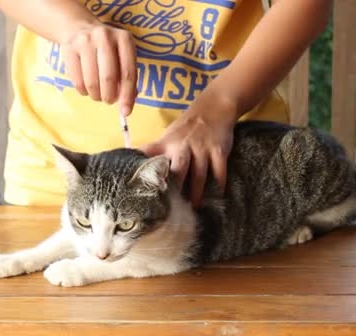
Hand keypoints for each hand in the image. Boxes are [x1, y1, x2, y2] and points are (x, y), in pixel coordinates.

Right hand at [61, 22, 137, 115]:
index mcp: (124, 39)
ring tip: (98, 95)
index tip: (126, 112)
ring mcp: (85, 42)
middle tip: (109, 101)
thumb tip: (126, 105)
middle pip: (109, 78)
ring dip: (96, 96)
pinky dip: (83, 91)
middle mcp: (105, 37)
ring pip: (91, 82)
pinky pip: (77, 80)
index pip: (128, 72)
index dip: (127, 95)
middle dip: (109, 97)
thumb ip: (127, 78)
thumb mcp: (122, 55)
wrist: (78, 27)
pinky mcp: (69, 49)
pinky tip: (86, 89)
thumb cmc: (107, 48)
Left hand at [140, 90, 237, 206]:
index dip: (142, 169)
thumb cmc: (188, 125)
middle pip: (176, 171)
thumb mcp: (170, 135)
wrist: (215, 106)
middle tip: (171, 209)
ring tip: (193, 209)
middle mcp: (182, 146)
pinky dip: (218, 186)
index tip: (137, 187)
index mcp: (166, 142)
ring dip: (196, 193)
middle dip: (174, 189)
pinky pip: (218, 172)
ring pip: (198, 175)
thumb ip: (158, 151)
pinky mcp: (218, 151)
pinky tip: (217, 197)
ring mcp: (201, 148)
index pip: (149, 155)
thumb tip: (139, 168)